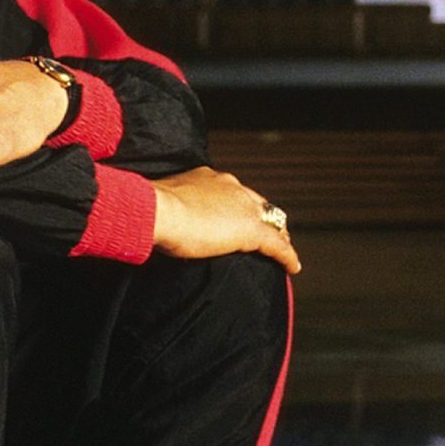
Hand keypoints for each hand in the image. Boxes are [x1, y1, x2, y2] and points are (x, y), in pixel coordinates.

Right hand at [149, 167, 301, 275]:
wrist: (157, 210)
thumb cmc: (151, 209)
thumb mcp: (165, 204)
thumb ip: (173, 210)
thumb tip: (165, 223)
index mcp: (209, 178)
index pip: (233, 192)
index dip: (241, 206)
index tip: (238, 218)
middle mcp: (230, 187)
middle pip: (257, 204)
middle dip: (264, 218)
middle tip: (270, 233)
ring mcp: (243, 207)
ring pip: (271, 221)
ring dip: (278, 235)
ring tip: (284, 250)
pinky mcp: (250, 230)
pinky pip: (276, 244)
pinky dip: (287, 255)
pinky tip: (293, 267)